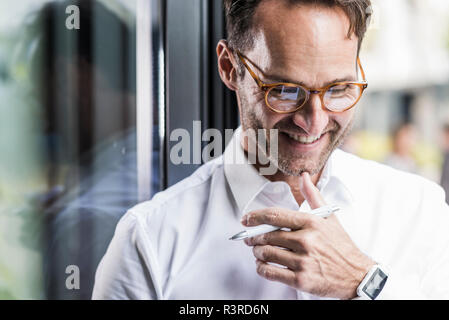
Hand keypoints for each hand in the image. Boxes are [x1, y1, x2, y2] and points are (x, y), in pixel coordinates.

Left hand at [241, 172, 374, 298]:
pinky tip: (262, 265)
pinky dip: (261, 268)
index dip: (255, 216)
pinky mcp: (301, 280)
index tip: (246, 219)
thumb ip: (313, 196)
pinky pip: (270, 273)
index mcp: (311, 222)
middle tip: (250, 238)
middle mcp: (306, 240)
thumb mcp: (330, 217)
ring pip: (266, 254)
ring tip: (257, 251)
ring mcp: (303, 261)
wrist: (358, 275)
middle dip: (253, 237)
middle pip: (267, 236)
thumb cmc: (342, 246)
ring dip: (257, 252)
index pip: (275, 216)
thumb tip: (304, 176)